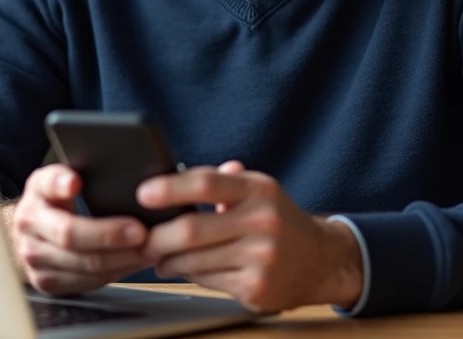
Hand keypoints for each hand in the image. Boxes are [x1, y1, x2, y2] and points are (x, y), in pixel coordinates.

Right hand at [9, 164, 149, 294]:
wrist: (27, 236)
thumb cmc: (53, 203)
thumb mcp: (57, 180)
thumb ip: (70, 175)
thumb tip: (96, 176)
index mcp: (36, 194)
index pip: (47, 185)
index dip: (61, 184)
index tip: (76, 182)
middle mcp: (29, 227)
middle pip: (70, 235)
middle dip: (109, 235)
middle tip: (141, 232)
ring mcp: (35, 259)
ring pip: (84, 264)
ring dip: (121, 259)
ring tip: (148, 249)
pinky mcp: (48, 282)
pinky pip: (88, 281)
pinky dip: (116, 272)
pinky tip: (134, 262)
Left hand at [138, 161, 362, 312]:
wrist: (320, 260)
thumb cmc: (278, 220)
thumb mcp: (259, 190)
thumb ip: (222, 180)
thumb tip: (177, 173)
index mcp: (259, 190)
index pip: (207, 184)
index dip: (170, 188)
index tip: (143, 194)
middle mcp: (262, 222)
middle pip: (192, 230)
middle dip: (158, 237)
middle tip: (141, 238)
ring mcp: (261, 258)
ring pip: (194, 261)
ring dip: (168, 261)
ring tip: (159, 256)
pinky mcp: (257, 288)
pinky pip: (207, 281)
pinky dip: (190, 275)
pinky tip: (187, 270)